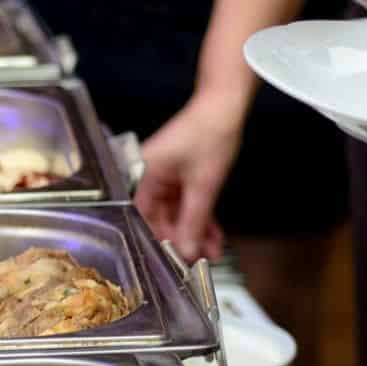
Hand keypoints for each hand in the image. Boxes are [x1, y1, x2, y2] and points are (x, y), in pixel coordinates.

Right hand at [136, 95, 239, 261]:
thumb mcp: (203, 185)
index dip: (160, 242)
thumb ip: (193, 222)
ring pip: (176, 214)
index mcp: (142, 176)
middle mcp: (148, 177)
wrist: (224, 105)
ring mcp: (163, 176)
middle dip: (183, 239)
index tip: (176, 260)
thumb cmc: (208, 132)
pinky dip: (199, 217)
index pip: (143, 220)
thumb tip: (185, 250)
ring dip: (194, 232)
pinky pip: (185, 203)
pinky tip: (211, 234)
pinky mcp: (178, 175)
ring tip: (210, 251)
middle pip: (160, 219)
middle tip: (198, 260)